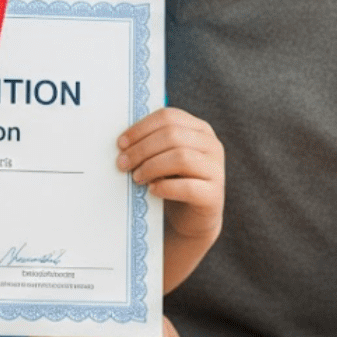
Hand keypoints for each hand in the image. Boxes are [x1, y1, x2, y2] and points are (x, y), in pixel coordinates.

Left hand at [117, 107, 223, 290]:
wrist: (192, 219)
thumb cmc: (173, 182)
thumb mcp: (164, 158)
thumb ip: (152, 144)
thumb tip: (122, 143)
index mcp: (199, 129)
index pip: (168, 117)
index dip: (141, 128)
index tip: (120, 143)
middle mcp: (212, 145)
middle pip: (172, 135)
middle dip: (142, 149)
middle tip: (122, 163)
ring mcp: (216, 169)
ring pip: (181, 158)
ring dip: (152, 167)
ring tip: (136, 177)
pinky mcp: (214, 195)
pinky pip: (188, 187)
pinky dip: (165, 187)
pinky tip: (152, 190)